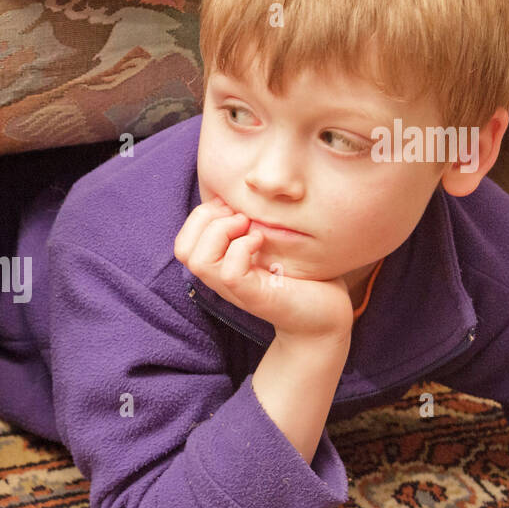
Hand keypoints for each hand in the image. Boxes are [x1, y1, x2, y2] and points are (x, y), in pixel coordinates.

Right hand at [174, 194, 353, 342]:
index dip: (200, 216)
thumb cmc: (303, 276)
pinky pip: (230, 272)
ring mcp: (236, 290)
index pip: (183, 242)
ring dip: (221, 232)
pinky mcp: (255, 297)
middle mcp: (221, 279)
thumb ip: (251, 224)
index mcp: (220, 266)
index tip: (233, 205)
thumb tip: (241, 191)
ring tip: (248, 225)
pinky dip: (243, 248)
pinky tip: (262, 240)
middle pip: (183, 249)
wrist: (326, 316)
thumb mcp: (271, 242)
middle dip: (206, 219)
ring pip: (198, 260)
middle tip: (240, 214)